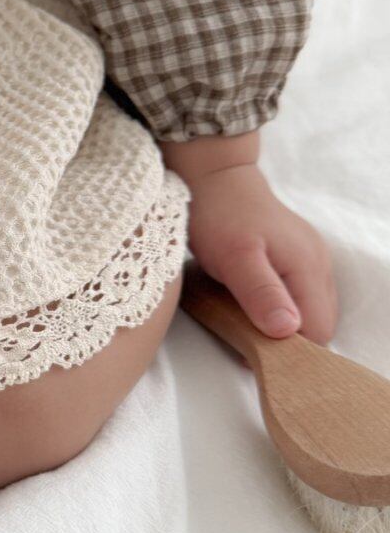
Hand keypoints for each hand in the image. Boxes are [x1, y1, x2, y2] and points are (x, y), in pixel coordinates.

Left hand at [172, 158, 337, 343]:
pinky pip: (297, 296)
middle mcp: (318, 265)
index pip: (318, 331)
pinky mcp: (297, 259)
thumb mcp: (234, 258)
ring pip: (308, 312)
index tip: (256, 354)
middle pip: (318, 325)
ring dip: (281, 325)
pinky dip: (278, 308)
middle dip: (287, 341)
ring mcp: (310, 261)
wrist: (214, 178)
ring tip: (245, 320)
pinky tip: (251, 304)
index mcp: (308, 268)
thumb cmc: (219, 216)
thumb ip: (262, 293)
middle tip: (245, 339)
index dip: (290, 349)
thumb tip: (288, 330)